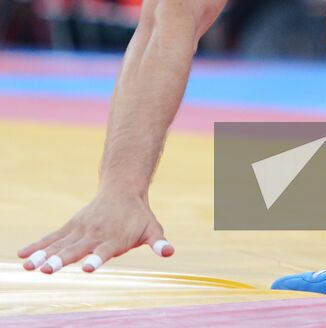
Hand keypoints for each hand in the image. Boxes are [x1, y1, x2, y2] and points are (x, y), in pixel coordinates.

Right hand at [18, 190, 172, 273]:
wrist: (123, 188)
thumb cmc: (139, 215)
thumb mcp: (152, 228)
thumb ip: (158, 242)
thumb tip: (170, 252)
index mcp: (114, 239)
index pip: (104, 252)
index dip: (97, 260)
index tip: (89, 269)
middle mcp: (95, 234)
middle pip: (76, 249)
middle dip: (61, 260)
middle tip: (47, 270)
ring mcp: (80, 229)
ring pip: (60, 244)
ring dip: (43, 255)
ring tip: (29, 267)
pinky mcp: (71, 226)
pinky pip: (52, 237)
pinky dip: (37, 245)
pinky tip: (21, 255)